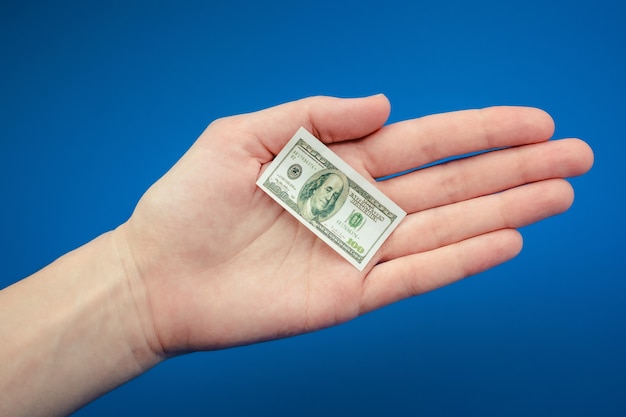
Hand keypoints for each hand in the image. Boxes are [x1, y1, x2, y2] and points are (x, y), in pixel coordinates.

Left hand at [117, 94, 592, 353]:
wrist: (157, 273)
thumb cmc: (190, 201)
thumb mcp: (245, 134)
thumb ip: (316, 115)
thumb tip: (386, 102)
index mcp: (338, 164)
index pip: (425, 142)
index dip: (481, 131)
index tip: (535, 123)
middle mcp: (358, 207)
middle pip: (452, 184)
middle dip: (515, 169)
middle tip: (577, 156)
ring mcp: (358, 251)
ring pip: (446, 227)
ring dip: (506, 210)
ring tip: (560, 194)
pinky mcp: (349, 294)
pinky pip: (416, 275)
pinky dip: (461, 259)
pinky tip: (506, 240)